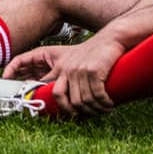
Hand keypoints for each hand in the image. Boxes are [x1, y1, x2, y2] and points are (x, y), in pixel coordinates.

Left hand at [6, 36, 126, 116]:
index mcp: (59, 67)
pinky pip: (96, 95)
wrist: (110, 38)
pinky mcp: (93, 70)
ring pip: (81, 100)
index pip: (44, 86)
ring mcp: (78, 70)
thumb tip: (65, 96)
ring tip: (102, 110)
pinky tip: (109, 105)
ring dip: (94, 109)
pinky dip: (104, 103)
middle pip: (58, 96)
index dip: (42, 99)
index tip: (48, 111)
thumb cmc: (93, 52)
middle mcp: (66, 68)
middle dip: (70, 110)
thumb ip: (66, 75)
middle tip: (83, 115)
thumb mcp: (73, 61)